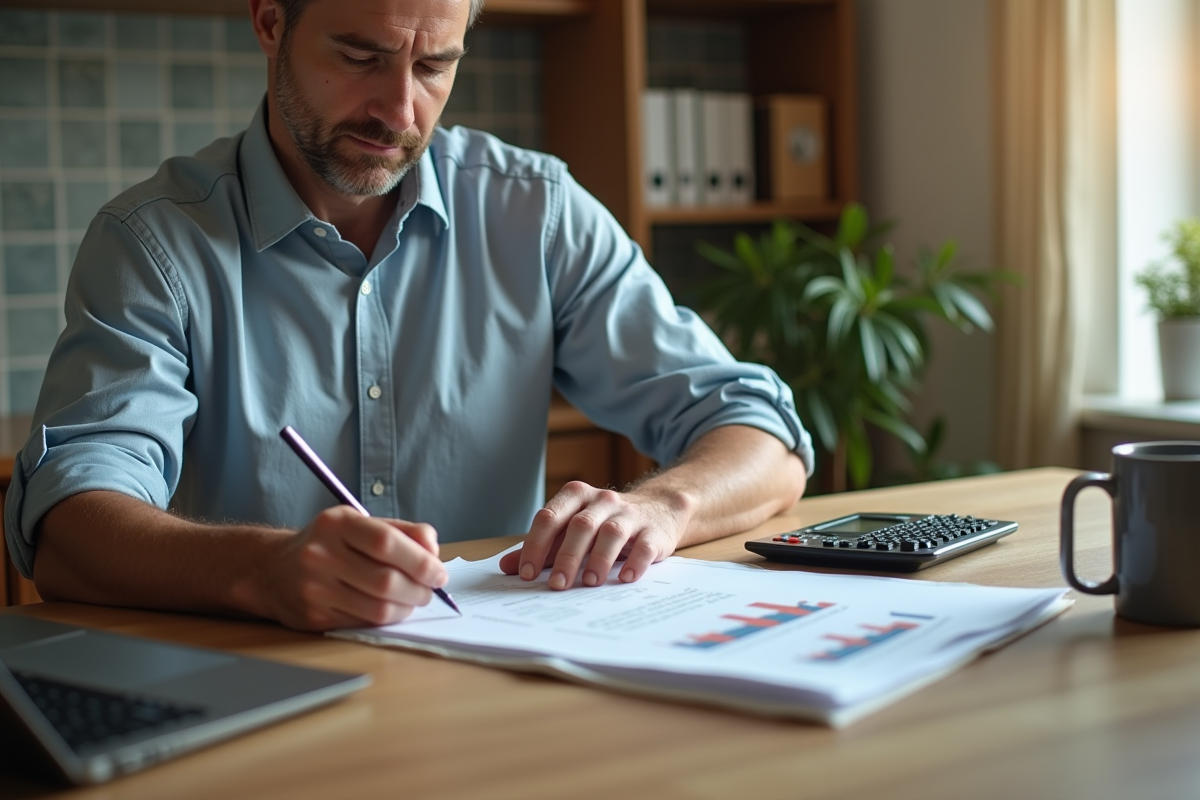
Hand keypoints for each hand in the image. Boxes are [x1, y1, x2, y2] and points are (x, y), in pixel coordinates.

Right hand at [261, 506, 448, 630]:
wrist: (272, 569)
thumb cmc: (329, 544)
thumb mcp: (359, 524)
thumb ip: (401, 531)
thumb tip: (433, 550)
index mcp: (337, 524)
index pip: (386, 542)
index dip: (420, 561)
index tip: (438, 572)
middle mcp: (321, 554)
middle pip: (385, 580)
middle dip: (419, 589)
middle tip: (430, 590)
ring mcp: (314, 588)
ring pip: (377, 608)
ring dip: (406, 608)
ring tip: (413, 600)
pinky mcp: (313, 616)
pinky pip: (363, 623)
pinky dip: (386, 618)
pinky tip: (390, 608)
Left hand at [499, 481, 689, 589]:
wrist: (657, 510)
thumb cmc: (604, 524)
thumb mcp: (572, 529)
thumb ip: (542, 547)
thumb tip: (507, 567)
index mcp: (576, 496)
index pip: (550, 517)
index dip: (536, 545)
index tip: (527, 574)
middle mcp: (602, 501)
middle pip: (580, 526)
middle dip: (566, 557)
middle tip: (557, 585)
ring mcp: (629, 514)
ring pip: (611, 532)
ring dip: (598, 559)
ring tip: (589, 583)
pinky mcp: (652, 531)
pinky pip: (644, 545)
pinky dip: (634, 562)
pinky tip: (625, 578)